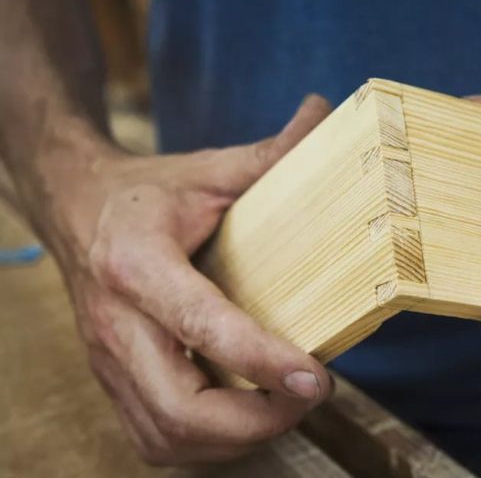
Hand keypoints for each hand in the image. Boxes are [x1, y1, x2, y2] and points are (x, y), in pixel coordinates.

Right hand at [52, 96, 332, 463]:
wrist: (75, 207)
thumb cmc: (145, 193)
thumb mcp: (205, 169)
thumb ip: (268, 155)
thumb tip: (326, 115)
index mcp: (137, 264)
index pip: (201, 324)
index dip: (261, 359)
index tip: (316, 377)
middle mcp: (115, 323)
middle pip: (179, 407)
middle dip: (255, 420)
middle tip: (310, 396)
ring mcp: (107, 360)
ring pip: (166, 435)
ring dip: (235, 439)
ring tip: (284, 407)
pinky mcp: (111, 379)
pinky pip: (154, 439)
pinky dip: (204, 445)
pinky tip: (241, 420)